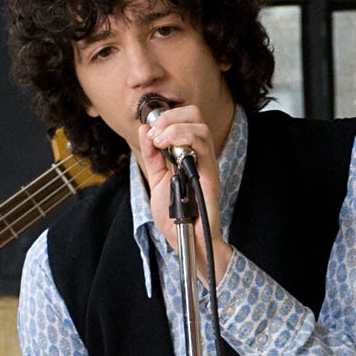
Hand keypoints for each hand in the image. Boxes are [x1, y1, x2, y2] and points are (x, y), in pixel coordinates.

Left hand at [136, 101, 231, 279]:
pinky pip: (203, 148)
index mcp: (189, 153)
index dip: (166, 116)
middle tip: (154, 133)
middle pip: (195, 116)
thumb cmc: (176, 215)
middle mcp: (200, 155)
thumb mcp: (157, 179)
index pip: (185, 119)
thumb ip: (152, 155)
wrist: (185, 239)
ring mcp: (207, 164)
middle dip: (170, 117)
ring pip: (200, 127)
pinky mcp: (210, 175)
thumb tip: (145, 130)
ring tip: (158, 140)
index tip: (149, 130)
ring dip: (174, 127)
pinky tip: (166, 147)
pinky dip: (182, 139)